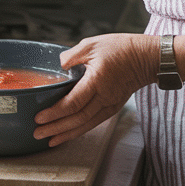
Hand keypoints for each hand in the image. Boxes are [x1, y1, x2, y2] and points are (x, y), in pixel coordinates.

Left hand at [33, 33, 155, 145]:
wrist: (146, 58)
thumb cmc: (121, 48)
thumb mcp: (92, 44)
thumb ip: (72, 55)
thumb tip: (59, 65)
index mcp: (97, 80)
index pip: (73, 103)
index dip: (55, 112)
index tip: (40, 117)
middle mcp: (104, 96)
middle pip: (77, 118)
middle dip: (56, 128)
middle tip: (38, 133)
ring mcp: (110, 104)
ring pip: (86, 125)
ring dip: (67, 134)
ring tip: (50, 140)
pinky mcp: (113, 107)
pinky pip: (94, 123)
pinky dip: (80, 130)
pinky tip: (69, 134)